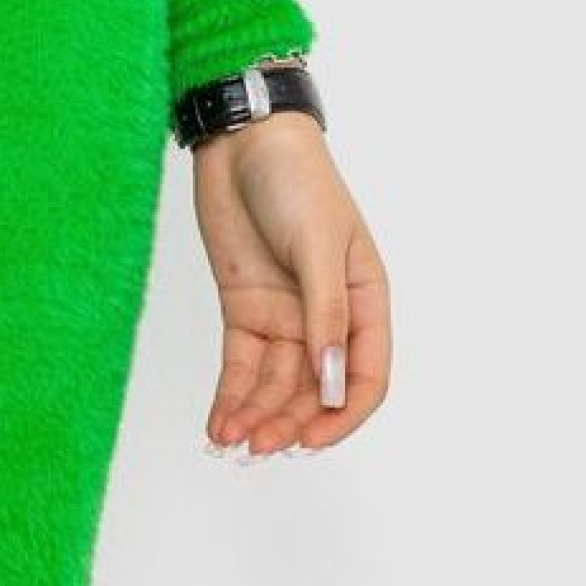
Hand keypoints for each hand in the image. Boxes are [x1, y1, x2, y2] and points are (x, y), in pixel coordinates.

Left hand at [190, 111, 391, 457]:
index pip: (366, 377)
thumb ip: (324, 314)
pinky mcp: (245, 308)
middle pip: (314, 389)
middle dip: (289, 420)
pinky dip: (232, 395)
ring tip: (231, 440)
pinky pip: (242, 365)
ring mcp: (284, 314)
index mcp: (365, 300)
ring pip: (276, 384)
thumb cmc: (296, 179)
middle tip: (259, 445)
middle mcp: (326, 316)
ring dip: (257, 415)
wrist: (243, 139)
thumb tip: (331, 381)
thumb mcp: (317, 245)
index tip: (311, 438)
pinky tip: (219, 423)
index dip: (343, 415)